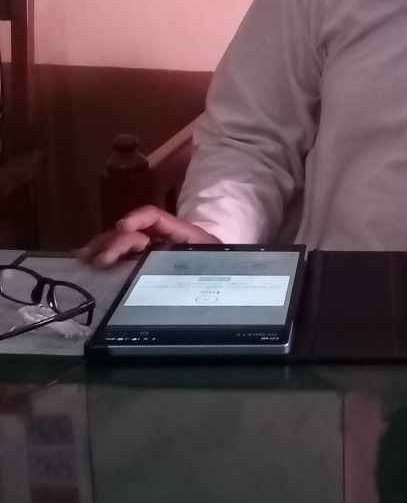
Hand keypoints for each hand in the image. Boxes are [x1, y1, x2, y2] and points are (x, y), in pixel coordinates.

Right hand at [76, 206, 220, 266]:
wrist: (226, 285)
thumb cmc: (220, 271)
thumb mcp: (212, 265)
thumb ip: (196, 265)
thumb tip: (188, 268)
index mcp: (181, 233)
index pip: (155, 216)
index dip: (138, 218)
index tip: (123, 227)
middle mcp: (161, 237)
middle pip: (132, 231)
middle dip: (114, 241)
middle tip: (100, 259)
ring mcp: (150, 250)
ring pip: (121, 242)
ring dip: (102, 247)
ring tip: (84, 259)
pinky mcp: (142, 263)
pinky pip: (120, 255)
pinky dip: (102, 256)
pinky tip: (84, 261)